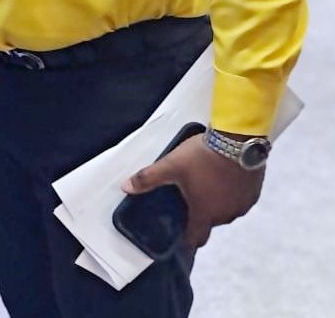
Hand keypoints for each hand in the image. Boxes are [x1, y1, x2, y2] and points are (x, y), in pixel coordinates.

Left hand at [122, 133, 264, 247]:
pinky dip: (231, 193)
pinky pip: (240, 199)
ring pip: (226, 210)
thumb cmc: (202, 156)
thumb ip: (147, 178)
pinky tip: (224, 179)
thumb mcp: (170, 165)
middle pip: (210, 221)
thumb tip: (124, 187)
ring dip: (217, 202)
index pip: (196, 238)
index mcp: (205, 213)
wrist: (237, 140)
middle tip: (190, 197)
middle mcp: (225, 215)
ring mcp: (242, 204)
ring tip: (206, 185)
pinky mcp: (254, 191)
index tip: (181, 235)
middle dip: (200, 213)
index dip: (187, 239)